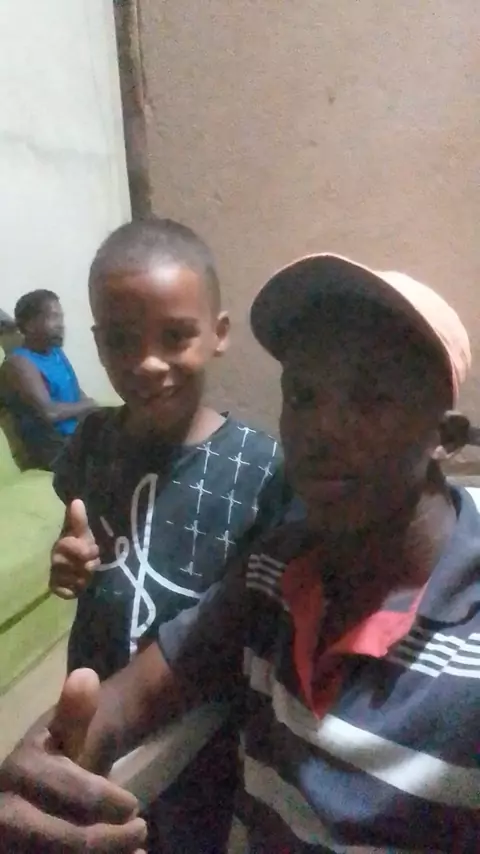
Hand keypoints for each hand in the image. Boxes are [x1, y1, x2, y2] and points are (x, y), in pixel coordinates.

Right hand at [0, 669, 145, 852]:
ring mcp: (8, 844)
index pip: (76, 793)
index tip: (134, 805)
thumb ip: (75, 710)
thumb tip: (86, 677)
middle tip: (139, 832)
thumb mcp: (66, 731)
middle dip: (110, 840)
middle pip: (67, 842)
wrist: (29, 791)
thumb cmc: (55, 758)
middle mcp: (5, 814)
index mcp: (21, 771)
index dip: (110, 801)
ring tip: (133, 853)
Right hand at [50, 499, 99, 598]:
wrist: (71, 561)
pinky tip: (79, 586)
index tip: (94, 550)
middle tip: (92, 564)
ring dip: (85, 578)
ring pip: (76, 581)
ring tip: (87, 574)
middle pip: (77, 567)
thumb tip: (77, 501)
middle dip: (89, 566)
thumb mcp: (81, 531)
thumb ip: (79, 519)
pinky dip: (75, 591)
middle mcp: (55, 560)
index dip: (88, 551)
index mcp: (62, 544)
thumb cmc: (77, 543)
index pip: (76, 550)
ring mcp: (55, 574)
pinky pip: (68, 593)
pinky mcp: (55, 588)